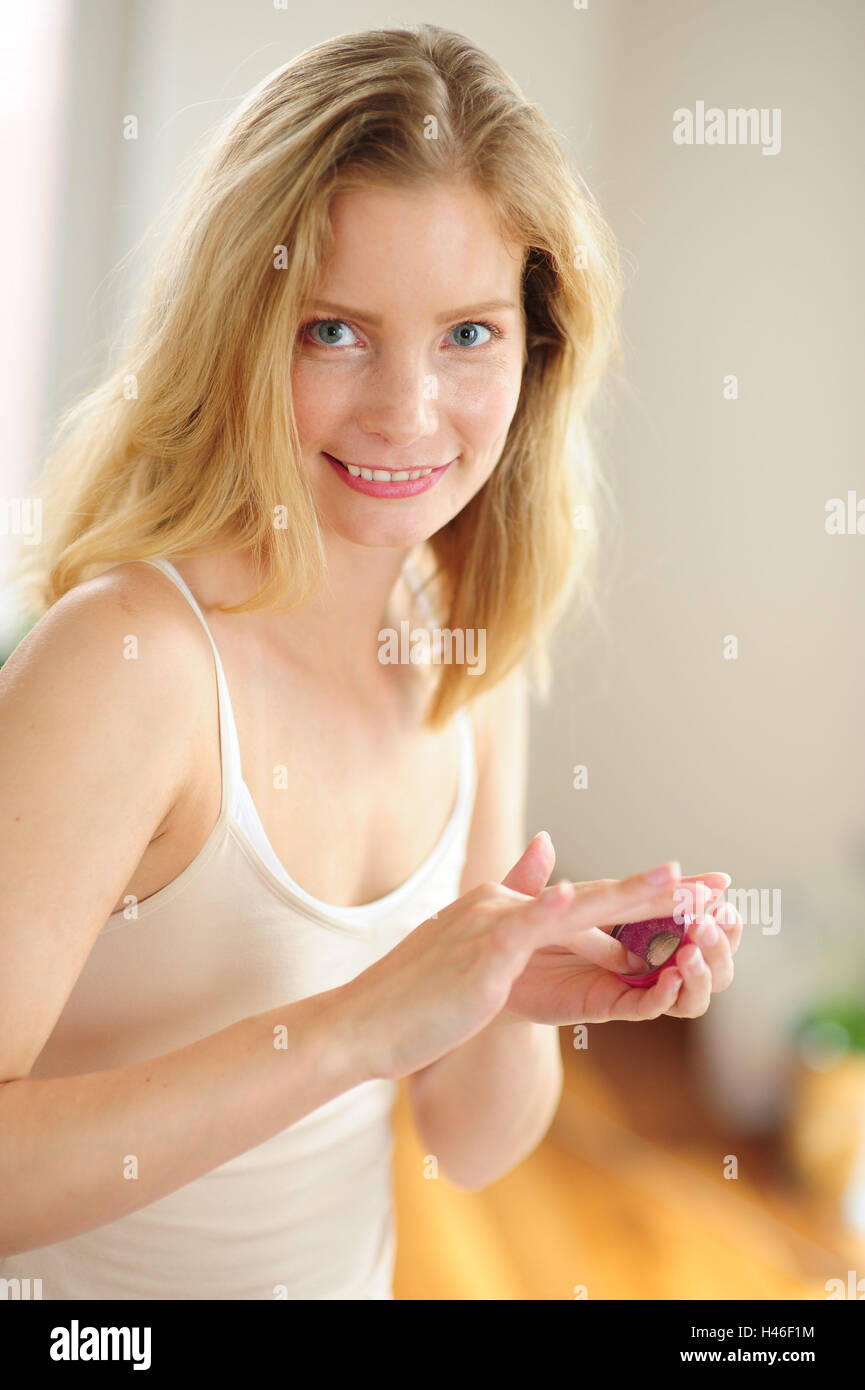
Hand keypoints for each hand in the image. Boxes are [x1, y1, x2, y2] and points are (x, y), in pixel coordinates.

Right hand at [340, 851, 710, 1079]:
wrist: (366, 1022)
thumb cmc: (416, 1000)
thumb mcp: (466, 955)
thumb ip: (505, 913)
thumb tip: (535, 877)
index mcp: (505, 908)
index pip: (586, 903)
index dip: (642, 895)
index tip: (694, 891)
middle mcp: (504, 905)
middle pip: (595, 896)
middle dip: (659, 889)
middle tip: (717, 882)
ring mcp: (492, 924)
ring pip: (574, 907)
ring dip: (630, 893)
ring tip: (679, 882)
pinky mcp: (479, 952)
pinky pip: (524, 926)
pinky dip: (552, 909)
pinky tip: (583, 899)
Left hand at [498, 833, 741, 1023]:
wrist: (494, 978)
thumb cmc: (515, 935)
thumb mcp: (524, 903)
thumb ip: (535, 874)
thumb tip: (542, 838)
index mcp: (627, 916)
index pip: (674, 904)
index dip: (699, 893)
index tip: (723, 881)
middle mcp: (638, 950)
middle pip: (703, 951)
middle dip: (719, 938)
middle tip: (715, 919)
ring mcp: (628, 979)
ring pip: (688, 983)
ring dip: (701, 968)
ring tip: (693, 951)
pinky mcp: (611, 1004)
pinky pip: (649, 1004)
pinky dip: (666, 993)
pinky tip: (674, 978)